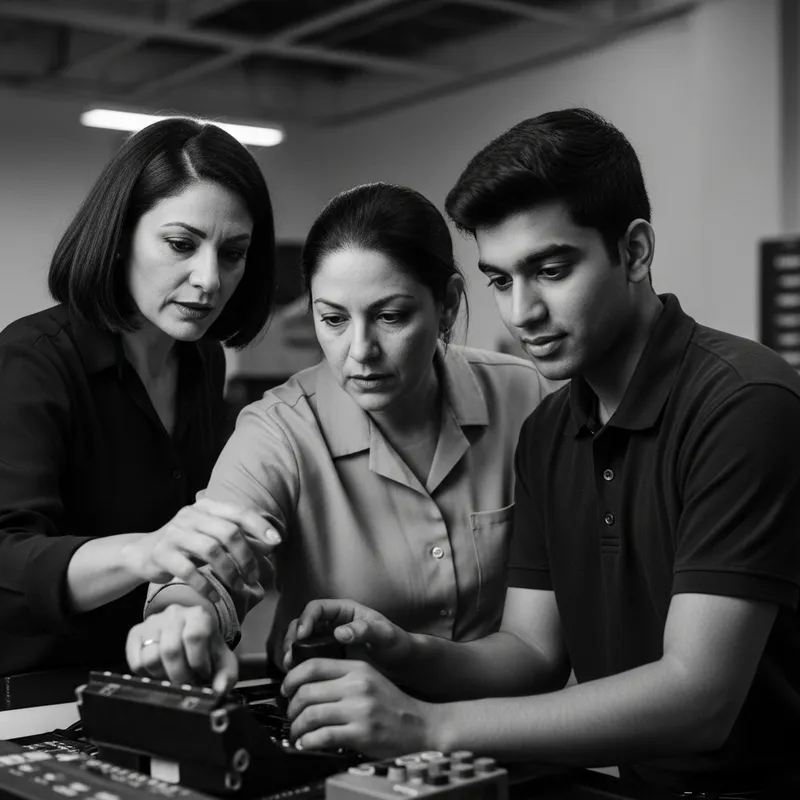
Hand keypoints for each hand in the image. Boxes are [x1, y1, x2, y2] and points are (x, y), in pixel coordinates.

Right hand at [121, 497, 280, 600]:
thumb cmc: (186, 545)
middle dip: (246, 556)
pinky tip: (215, 596)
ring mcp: (175, 533)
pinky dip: (205, 585)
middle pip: (228, 532)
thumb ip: (237, 538)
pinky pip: (188, 570)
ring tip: (239, 586)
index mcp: (207, 507)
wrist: (143, 553)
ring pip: (211, 550)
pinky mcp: (162, 553)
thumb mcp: (212, 536)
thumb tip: (270, 546)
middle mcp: (191, 516)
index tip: (276, 542)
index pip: (239, 512)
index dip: (260, 526)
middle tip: (253, 576)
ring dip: (229, 571)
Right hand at [126, 604, 237, 692]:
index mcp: (199, 615)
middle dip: (180, 676)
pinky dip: (148, 675)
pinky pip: (136, 662)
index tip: (203, 675)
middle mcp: (174, 614)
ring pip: (151, 658)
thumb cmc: (207, 652)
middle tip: (187, 684)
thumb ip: (226, 676)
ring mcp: (152, 622)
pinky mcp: (135, 633)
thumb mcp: (223, 662)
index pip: (195, 636)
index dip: (198, 662)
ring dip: (163, 676)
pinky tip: (161, 672)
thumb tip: (220, 690)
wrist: (190, 638)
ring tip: (174, 677)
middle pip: (171, 650)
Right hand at [282, 599, 414, 675]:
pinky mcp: (327, 658)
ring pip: (300, 641)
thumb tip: (340, 632)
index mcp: (345, 611)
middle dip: (292, 637)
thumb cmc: (397, 644)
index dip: (306, 619)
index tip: (302, 635)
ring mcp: (328, 641)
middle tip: (290, 654)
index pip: (317, 608)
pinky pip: (307, 658)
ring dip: (291, 651)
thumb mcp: (385, 635)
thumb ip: (366, 630)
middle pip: (302, 623)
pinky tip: (298, 676)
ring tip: (290, 666)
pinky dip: (299, 664)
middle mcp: (332, 623)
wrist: (402, 665)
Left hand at [283, 659, 435, 757]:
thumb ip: (342, 677)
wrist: (421, 725)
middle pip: (307, 691)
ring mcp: (359, 709)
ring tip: (297, 733)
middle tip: (290, 716)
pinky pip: (323, 736)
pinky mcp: (361, 733)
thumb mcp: (369, 679)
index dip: (291, 679)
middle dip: (291, 707)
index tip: (286, 690)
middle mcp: (357, 685)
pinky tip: (307, 744)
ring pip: (311, 715)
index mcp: (357, 668)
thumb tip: (305, 685)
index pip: (313, 665)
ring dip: (297, 727)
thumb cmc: (393, 705)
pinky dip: (308, 742)